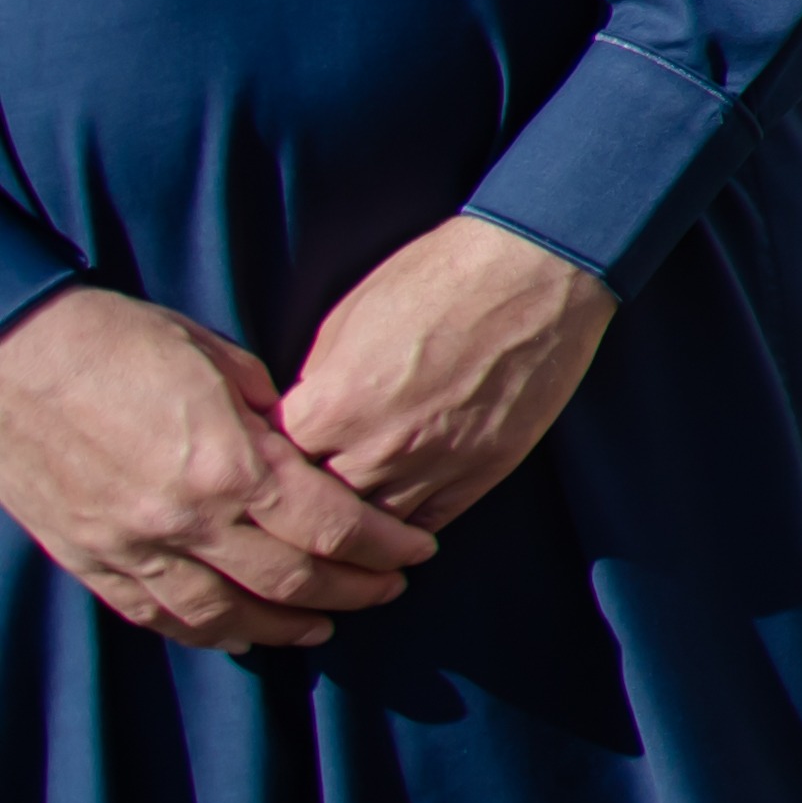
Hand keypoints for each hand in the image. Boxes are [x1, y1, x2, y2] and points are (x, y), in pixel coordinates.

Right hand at [0, 285, 434, 651]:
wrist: (7, 359)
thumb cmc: (116, 341)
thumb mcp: (216, 360)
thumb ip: (269, 411)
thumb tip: (303, 442)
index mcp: (231, 464)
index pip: (333, 526)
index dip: (385, 546)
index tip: (417, 552)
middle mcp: (188, 519)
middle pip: (293, 581)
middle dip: (354, 591)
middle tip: (389, 591)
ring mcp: (135, 547)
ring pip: (227, 615)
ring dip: (287, 626)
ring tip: (326, 623)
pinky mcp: (92, 559)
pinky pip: (158, 615)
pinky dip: (205, 633)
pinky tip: (239, 636)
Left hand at [275, 214, 618, 536]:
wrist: (533, 269)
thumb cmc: (437, 277)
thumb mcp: (348, 317)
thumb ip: (319, 380)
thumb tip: (306, 415)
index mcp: (331, 405)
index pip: (271, 466)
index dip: (265, 466)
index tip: (268, 464)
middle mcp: (376, 447)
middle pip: (315, 512)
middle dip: (304, 507)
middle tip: (300, 505)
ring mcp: (433, 465)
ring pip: (371, 533)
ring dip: (354, 531)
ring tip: (343, 528)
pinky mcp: (482, 471)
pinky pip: (429, 526)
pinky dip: (406, 532)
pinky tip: (394, 527)